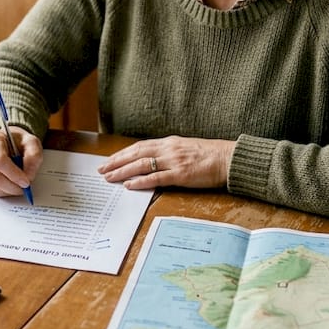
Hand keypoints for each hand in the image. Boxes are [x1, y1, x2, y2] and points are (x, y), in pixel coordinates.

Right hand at [0, 126, 41, 197]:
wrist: (6, 141)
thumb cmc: (17, 141)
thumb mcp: (31, 142)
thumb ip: (34, 156)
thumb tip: (28, 175)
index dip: (14, 174)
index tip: (26, 181)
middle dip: (12, 186)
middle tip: (25, 187)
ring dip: (9, 190)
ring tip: (18, 183)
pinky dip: (3, 191)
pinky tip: (10, 183)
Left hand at [98, 136, 233, 190]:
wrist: (228, 158)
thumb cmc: (209, 155)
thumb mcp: (185, 148)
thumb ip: (169, 152)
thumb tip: (153, 160)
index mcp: (169, 142)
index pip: (139, 146)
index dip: (122, 154)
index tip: (109, 160)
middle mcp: (168, 149)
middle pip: (135, 153)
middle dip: (116, 161)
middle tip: (101, 169)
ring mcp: (174, 161)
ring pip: (141, 164)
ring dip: (123, 171)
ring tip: (109, 177)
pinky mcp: (180, 174)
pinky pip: (156, 178)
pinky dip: (140, 181)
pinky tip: (129, 185)